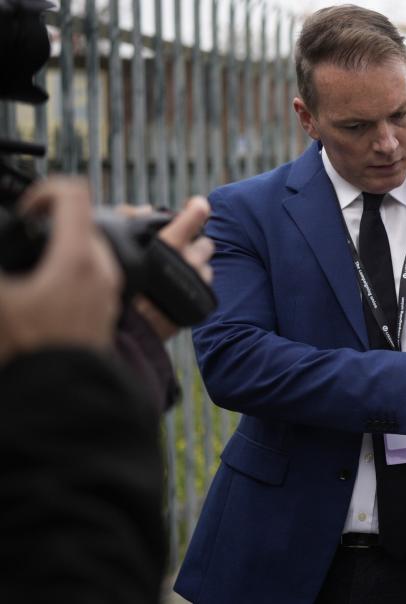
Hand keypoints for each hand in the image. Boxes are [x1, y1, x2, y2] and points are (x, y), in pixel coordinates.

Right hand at [0, 178, 121, 364]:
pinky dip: (72, 267)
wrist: (63, 394)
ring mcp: (110, 288)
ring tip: (35, 264)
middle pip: (82, 221)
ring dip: (64, 245)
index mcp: (78, 258)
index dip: (44, 191)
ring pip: (91, 247)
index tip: (26, 210)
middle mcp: (103, 269)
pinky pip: (94, 272)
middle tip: (27, 232)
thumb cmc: (30, 350)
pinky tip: (47, 285)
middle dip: (53, 222)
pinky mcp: (109, 305)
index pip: (73, 194)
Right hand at [133, 196, 213, 340]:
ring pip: (207, 265)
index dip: (197, 209)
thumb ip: (130, 223)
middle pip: (205, 243)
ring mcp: (197, 282)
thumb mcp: (119, 249)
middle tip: (179, 250)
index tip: (199, 204)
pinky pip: (204, 285)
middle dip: (194, 244)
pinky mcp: (202, 301)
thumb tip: (143, 210)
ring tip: (175, 272)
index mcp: (170, 244)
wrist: (129, 332)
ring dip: (196, 264)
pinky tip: (177, 288)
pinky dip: (194, 283)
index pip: (194, 217)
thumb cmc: (116, 287)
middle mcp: (189, 261)